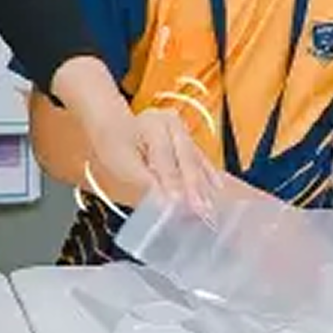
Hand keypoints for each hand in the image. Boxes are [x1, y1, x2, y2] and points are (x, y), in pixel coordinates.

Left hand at [85, 106, 219, 214]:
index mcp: (152, 123)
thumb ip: (145, 181)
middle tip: (200, 210)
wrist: (117, 130)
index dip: (171, 179)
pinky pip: (201, 161)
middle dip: (193, 186)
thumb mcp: (122, 163)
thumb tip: (164, 201)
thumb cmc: (117, 147)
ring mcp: (184, 131)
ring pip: (196, 161)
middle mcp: (172, 122)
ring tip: (209, 208)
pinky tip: (216, 191)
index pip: (164, 154)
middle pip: (186, 157)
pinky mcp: (190, 143)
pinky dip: (207, 178)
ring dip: (203, 185)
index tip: (176, 201)